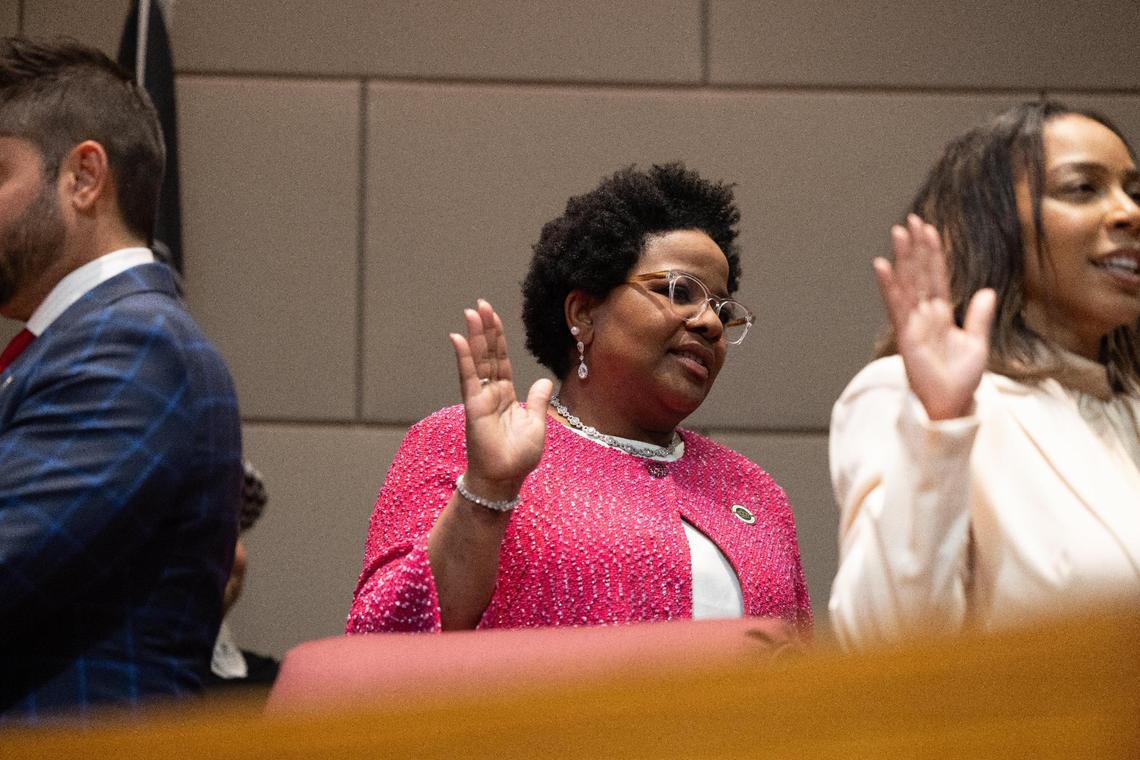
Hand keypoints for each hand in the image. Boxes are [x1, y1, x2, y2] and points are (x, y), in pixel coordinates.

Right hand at [449, 299, 552, 500]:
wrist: (504, 479)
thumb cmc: (518, 457)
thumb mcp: (537, 424)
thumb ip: (538, 400)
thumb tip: (544, 381)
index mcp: (507, 395)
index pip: (502, 359)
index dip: (498, 337)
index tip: (493, 315)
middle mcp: (492, 392)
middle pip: (488, 354)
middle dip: (485, 329)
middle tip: (480, 304)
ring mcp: (481, 397)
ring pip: (478, 361)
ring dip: (475, 336)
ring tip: (471, 312)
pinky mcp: (473, 406)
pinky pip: (468, 378)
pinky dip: (464, 358)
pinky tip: (458, 338)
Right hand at [874, 215, 995, 420]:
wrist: (951, 404)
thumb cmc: (960, 379)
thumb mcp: (977, 343)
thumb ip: (978, 316)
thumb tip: (986, 291)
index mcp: (941, 314)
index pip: (936, 276)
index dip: (933, 253)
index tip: (928, 229)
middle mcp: (924, 314)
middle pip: (920, 273)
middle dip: (915, 247)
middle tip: (910, 220)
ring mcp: (914, 322)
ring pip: (908, 283)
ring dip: (903, 257)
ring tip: (899, 233)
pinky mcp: (906, 334)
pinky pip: (896, 305)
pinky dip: (889, 285)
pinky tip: (883, 265)